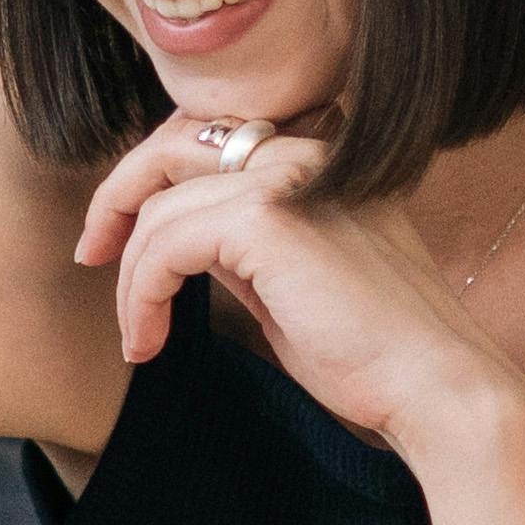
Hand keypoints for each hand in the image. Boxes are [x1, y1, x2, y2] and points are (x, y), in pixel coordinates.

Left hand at [74, 111, 524, 465]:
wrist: (433, 385)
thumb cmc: (370, 354)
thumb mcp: (288, 285)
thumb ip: (240, 247)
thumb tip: (174, 241)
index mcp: (320, 161)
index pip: (208, 138)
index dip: (151, 180)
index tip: (116, 243)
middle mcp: (306, 152)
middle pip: (172, 146)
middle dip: (117, 198)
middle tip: (91, 255)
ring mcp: (289, 178)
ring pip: (160, 207)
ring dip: (130, 278)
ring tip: (138, 338)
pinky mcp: (268, 218)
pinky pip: (166, 244)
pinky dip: (141, 293)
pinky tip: (147, 340)